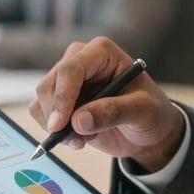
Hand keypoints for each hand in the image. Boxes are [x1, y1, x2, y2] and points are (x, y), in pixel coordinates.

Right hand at [31, 38, 185, 171]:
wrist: (147, 130)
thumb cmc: (151, 112)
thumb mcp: (143, 111)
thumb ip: (113, 112)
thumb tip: (78, 121)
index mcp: (102, 52)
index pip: (72, 68)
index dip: (63, 96)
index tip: (60, 124)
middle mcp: (81, 60)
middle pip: (51, 83)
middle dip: (56, 114)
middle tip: (75, 140)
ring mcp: (68, 80)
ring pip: (42, 99)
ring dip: (55, 126)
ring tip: (82, 140)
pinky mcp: (61, 99)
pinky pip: (42, 113)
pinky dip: (54, 131)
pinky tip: (78, 139)